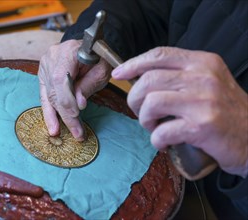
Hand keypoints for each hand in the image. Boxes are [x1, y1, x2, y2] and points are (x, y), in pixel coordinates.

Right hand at [38, 40, 111, 140]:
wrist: (89, 47)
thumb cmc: (98, 58)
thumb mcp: (102, 69)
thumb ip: (90, 84)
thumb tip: (79, 105)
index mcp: (69, 50)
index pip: (61, 78)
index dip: (66, 99)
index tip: (76, 115)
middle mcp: (52, 56)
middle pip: (54, 89)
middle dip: (65, 113)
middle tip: (76, 132)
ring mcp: (45, 65)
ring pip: (48, 94)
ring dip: (55, 116)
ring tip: (59, 133)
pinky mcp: (43, 74)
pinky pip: (44, 95)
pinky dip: (49, 111)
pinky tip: (52, 125)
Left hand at [112, 47, 247, 177]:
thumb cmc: (225, 111)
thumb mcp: (207, 83)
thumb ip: (179, 76)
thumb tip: (139, 79)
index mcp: (202, 63)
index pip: (159, 55)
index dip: (133, 63)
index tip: (119, 73)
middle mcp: (203, 77)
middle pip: (148, 80)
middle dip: (134, 99)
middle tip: (140, 112)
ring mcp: (203, 101)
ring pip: (151, 103)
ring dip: (144, 119)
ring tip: (153, 127)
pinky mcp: (202, 126)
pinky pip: (162, 131)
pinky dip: (156, 140)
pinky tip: (163, 143)